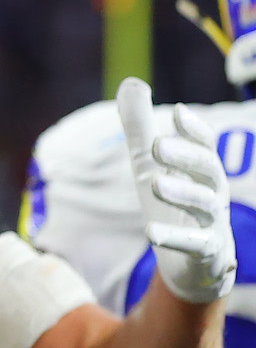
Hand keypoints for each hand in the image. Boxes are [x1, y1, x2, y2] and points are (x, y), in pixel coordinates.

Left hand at [117, 76, 236, 302]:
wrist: (190, 265)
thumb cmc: (172, 206)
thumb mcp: (149, 164)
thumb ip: (140, 126)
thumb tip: (133, 82)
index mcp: (202, 172)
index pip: (207, 146)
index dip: (195, 130)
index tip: (178, 112)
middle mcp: (214, 195)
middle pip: (208, 171)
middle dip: (186, 157)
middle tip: (157, 144)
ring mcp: (214, 225)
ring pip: (206, 206)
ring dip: (181, 193)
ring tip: (154, 183)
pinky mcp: (207, 254)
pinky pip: (195, 245)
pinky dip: (175, 238)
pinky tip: (151, 233)